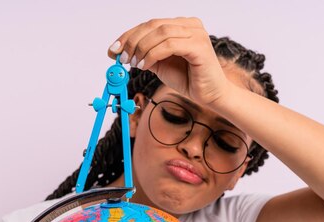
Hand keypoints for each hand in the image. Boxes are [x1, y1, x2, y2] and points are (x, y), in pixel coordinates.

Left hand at [108, 17, 229, 105]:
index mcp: (181, 25)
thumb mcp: (160, 65)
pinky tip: (144, 66)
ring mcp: (196, 33)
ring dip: (141, 49)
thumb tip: (120, 53)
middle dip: (132, 41)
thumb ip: (145, 55)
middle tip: (121, 57)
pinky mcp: (199, 45)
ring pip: (160, 33)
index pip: (150, 24)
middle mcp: (190, 24)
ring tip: (133, 64)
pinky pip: (169, 45)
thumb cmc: (188, 79)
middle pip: (153, 25)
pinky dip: (152, 55)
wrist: (210, 95)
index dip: (129, 35)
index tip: (113, 49)